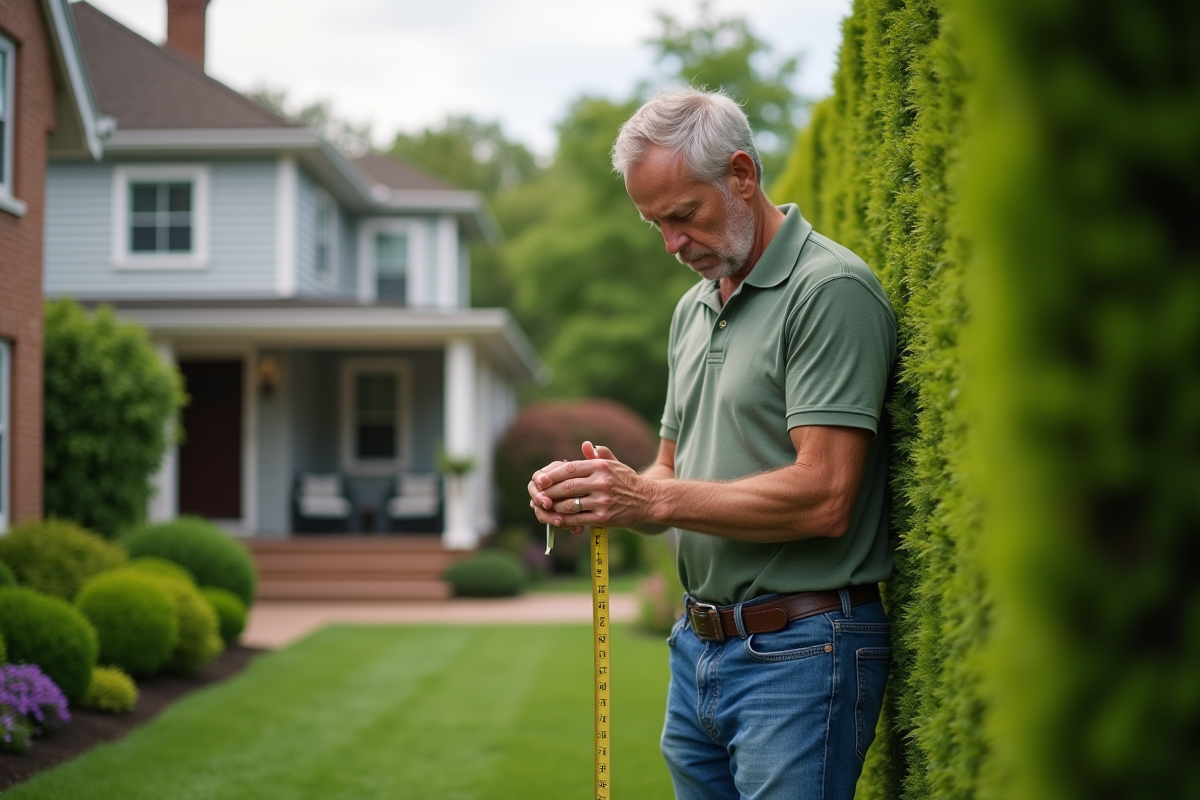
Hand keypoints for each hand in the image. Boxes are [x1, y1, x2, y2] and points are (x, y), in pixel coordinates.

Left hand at [528, 441, 655, 532]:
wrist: (648, 500)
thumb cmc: (628, 481)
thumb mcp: (615, 464)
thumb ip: (598, 455)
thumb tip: (585, 445)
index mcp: (601, 466)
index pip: (570, 468)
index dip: (552, 475)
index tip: (540, 479)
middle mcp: (601, 482)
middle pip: (566, 487)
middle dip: (549, 492)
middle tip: (538, 495)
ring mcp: (602, 501)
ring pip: (570, 504)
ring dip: (555, 507)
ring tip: (547, 507)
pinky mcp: (603, 518)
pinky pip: (578, 518)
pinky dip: (565, 519)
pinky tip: (559, 518)